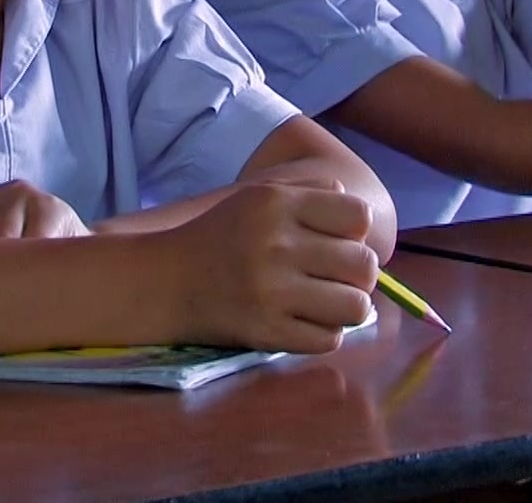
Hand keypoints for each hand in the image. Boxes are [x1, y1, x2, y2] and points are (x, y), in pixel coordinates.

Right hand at [158, 181, 377, 354]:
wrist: (166, 280)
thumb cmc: (221, 235)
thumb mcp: (258, 196)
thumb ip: (310, 192)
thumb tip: (363, 215)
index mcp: (278, 204)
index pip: (359, 217)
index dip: (356, 232)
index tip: (338, 242)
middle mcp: (277, 244)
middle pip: (364, 264)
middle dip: (359, 274)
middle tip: (337, 278)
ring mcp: (272, 291)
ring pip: (355, 306)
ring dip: (348, 307)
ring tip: (328, 301)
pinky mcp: (266, 331)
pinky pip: (329, 339)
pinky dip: (324, 333)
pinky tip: (305, 320)